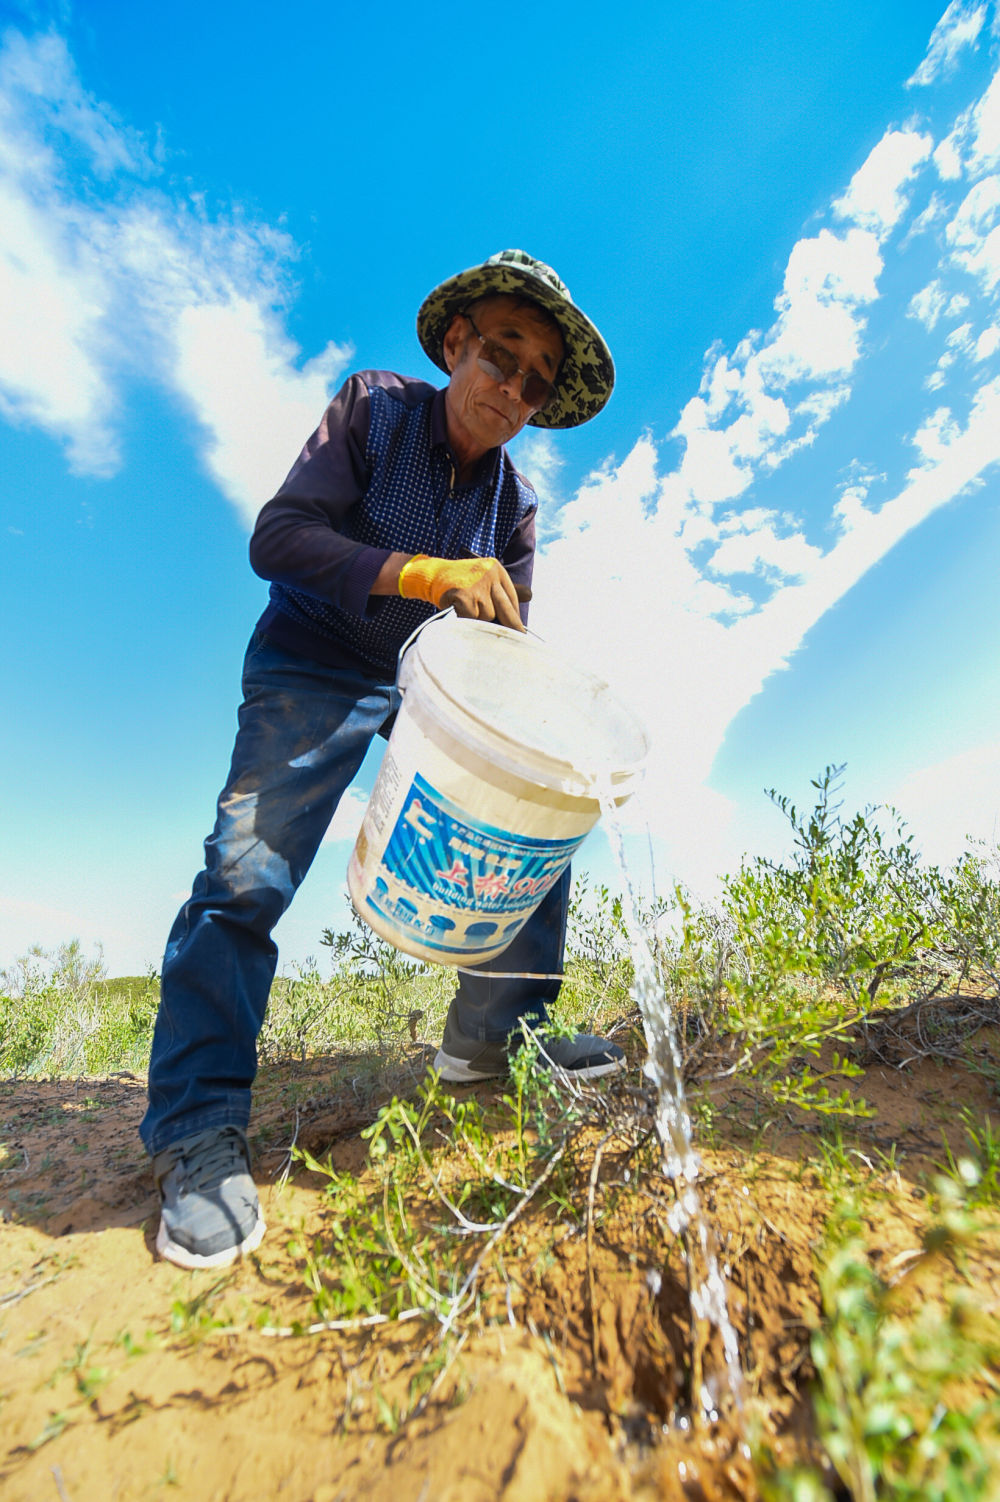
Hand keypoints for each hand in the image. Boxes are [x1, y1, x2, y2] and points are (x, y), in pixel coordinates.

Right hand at [398, 555, 525, 631]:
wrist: (430, 574)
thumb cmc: (458, 581)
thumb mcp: (483, 579)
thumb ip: (502, 589)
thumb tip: (530, 596)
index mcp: (496, 569)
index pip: (511, 596)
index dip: (514, 614)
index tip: (519, 629)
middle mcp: (490, 574)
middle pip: (506, 608)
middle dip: (511, 626)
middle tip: (519, 639)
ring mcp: (477, 585)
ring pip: (487, 616)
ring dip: (477, 618)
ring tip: (465, 608)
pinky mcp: (465, 596)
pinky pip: (472, 619)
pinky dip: (465, 619)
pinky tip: (457, 609)